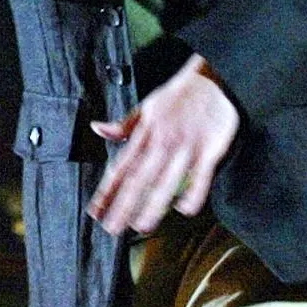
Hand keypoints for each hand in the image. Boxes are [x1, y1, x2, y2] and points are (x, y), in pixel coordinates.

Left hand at [87, 55, 238, 235]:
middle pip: (138, 179)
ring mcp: (185, 147)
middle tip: (111, 228)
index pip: (120, 167)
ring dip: (152, 204)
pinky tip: (184, 208)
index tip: (95, 211)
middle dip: (123, 205)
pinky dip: (193, 192)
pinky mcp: (209, 149)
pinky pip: (200, 175)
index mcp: (144, 135)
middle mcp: (161, 143)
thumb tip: (97, 129)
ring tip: (141, 226)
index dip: (107, 190)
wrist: (211, 78)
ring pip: (166, 180)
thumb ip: (123, 125)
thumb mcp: (145, 107)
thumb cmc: (177, 97)